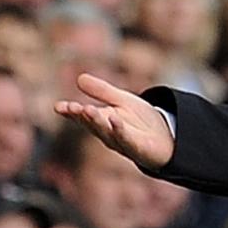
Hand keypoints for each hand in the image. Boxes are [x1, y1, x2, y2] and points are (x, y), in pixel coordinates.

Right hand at [55, 73, 173, 171]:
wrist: (168, 138)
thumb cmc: (141, 121)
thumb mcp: (122, 100)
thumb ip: (102, 91)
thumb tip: (79, 78)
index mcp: (101, 122)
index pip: (82, 117)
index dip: (70, 112)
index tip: (59, 106)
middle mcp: (108, 134)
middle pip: (92, 124)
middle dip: (81, 116)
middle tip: (72, 107)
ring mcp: (122, 143)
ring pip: (106, 132)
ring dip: (96, 122)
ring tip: (87, 109)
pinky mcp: (138, 149)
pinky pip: (127, 139)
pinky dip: (120, 130)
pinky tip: (114, 119)